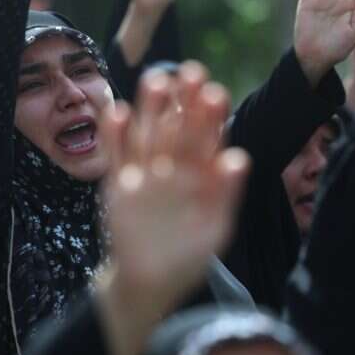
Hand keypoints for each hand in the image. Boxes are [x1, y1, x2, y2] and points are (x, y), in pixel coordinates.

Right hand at [97, 63, 249, 354]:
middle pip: (178, 128)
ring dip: (151, 109)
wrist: (150, 282)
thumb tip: (239, 157)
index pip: (207, 139)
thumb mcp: (215, 228)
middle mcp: (173, 168)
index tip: (215, 92)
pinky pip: (117, 155)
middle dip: (184, 102)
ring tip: (157, 80)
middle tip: (191, 71)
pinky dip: (115, 134)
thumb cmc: (188, 257)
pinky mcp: (118, 186)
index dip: (211, 116)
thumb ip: (226, 194)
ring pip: (148, 134)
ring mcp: (145, 175)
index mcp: (200, 176)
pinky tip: (119, 110)